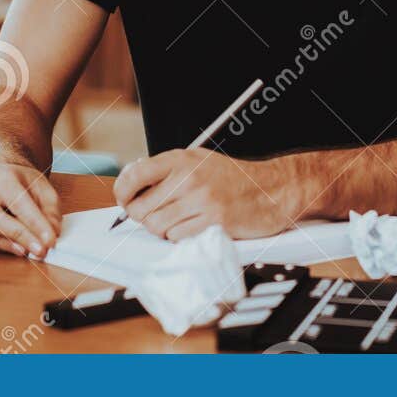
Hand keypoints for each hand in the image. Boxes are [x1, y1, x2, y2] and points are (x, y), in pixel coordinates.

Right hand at [0, 162, 60, 256]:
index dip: (35, 224)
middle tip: (39, 251)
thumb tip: (52, 233)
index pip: (17, 201)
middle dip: (18, 236)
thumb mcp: (43, 189)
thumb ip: (51, 211)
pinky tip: (3, 249)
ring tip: (23, 251)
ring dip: (1, 244)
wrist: (3, 181)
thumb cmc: (23, 187)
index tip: (50, 241)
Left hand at [113, 149, 297, 240]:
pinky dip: (179, 238)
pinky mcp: (214, 223)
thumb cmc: (234, 178)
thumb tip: (132, 183)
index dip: (122, 191)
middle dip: (143, 217)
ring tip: (177, 223)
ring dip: (162, 230)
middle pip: (141, 208)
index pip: (135, 173)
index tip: (124, 200)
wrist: (274, 189)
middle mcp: (189, 177)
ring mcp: (202, 200)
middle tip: (155, 216)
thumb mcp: (199, 161)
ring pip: (156, 226)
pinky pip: (177, 238)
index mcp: (182, 158)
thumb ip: (168, 170)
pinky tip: (192, 228)